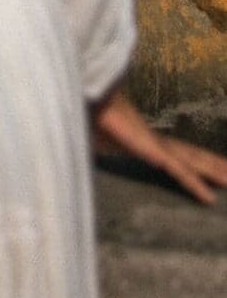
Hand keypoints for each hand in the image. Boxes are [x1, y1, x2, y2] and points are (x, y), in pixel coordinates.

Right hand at [91, 87, 226, 206]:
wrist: (83, 98)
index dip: (193, 159)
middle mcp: (154, 140)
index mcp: (142, 138)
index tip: (210, 166)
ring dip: (214, 172)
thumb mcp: (90, 137)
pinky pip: (178, 172)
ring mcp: (155, 145)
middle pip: (190, 155)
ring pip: (192, 163)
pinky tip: (209, 199)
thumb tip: (84, 146)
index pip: (174, 151)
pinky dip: (195, 185)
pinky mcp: (151, 150)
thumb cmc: (84, 115)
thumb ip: (94, 144)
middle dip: (213, 164)